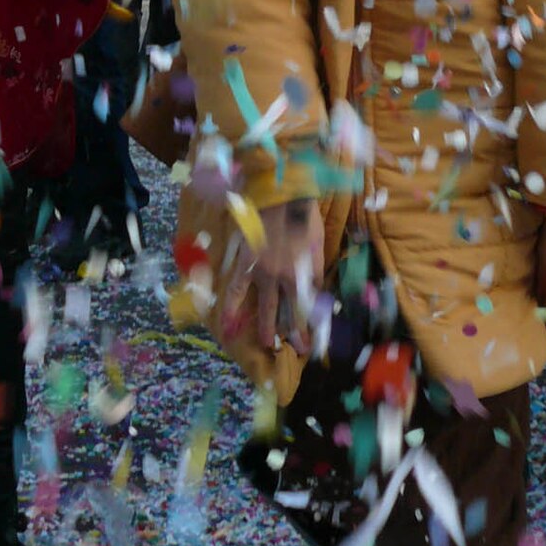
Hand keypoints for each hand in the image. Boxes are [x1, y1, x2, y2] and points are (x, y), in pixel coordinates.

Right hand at [222, 197, 323, 354]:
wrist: (278, 194)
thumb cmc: (302, 216)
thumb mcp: (316, 243)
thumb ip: (314, 269)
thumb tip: (316, 291)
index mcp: (300, 274)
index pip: (306, 308)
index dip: (309, 326)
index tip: (312, 342)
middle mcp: (281, 279)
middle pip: (287, 313)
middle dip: (294, 334)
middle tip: (298, 350)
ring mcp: (261, 274)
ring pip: (265, 307)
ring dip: (268, 327)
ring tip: (269, 344)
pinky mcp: (244, 265)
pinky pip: (237, 289)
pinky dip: (232, 306)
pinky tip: (228, 322)